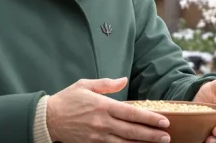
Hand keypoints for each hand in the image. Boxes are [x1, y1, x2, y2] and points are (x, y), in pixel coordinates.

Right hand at [46, 77, 171, 142]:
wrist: (48, 119)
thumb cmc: (67, 100)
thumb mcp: (85, 85)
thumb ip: (106, 84)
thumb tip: (124, 79)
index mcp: (102, 105)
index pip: (131, 113)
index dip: (149, 118)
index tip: (163, 121)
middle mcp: (102, 122)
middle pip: (132, 130)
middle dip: (151, 134)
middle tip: (166, 136)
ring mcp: (97, 136)